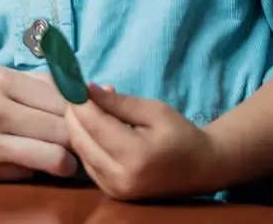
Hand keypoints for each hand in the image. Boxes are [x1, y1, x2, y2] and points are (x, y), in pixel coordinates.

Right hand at [0, 67, 78, 180]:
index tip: (86, 117)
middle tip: (81, 142)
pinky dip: (32, 172)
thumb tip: (79, 89)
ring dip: (66, 161)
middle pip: (66, 127)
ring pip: (56, 156)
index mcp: (0, 78)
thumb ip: (29, 84)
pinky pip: (26, 175)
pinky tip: (25, 165)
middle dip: (79, 137)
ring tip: (62, 160)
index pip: (65, 96)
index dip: (82, 110)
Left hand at [66, 84, 223, 200]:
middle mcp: (120, 178)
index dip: (78, 100)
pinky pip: (88, 162)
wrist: (201, 170)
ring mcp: (114, 189)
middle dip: (74, 112)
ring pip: (80, 151)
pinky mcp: (112, 192)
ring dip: (78, 126)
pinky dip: (87, 141)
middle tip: (77, 90)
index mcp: (134, 156)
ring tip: (91, 104)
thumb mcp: (154, 111)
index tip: (71, 80)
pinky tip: (96, 124)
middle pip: (80, 139)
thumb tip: (85, 88)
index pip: (93, 124)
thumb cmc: (181, 135)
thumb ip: (118, 102)